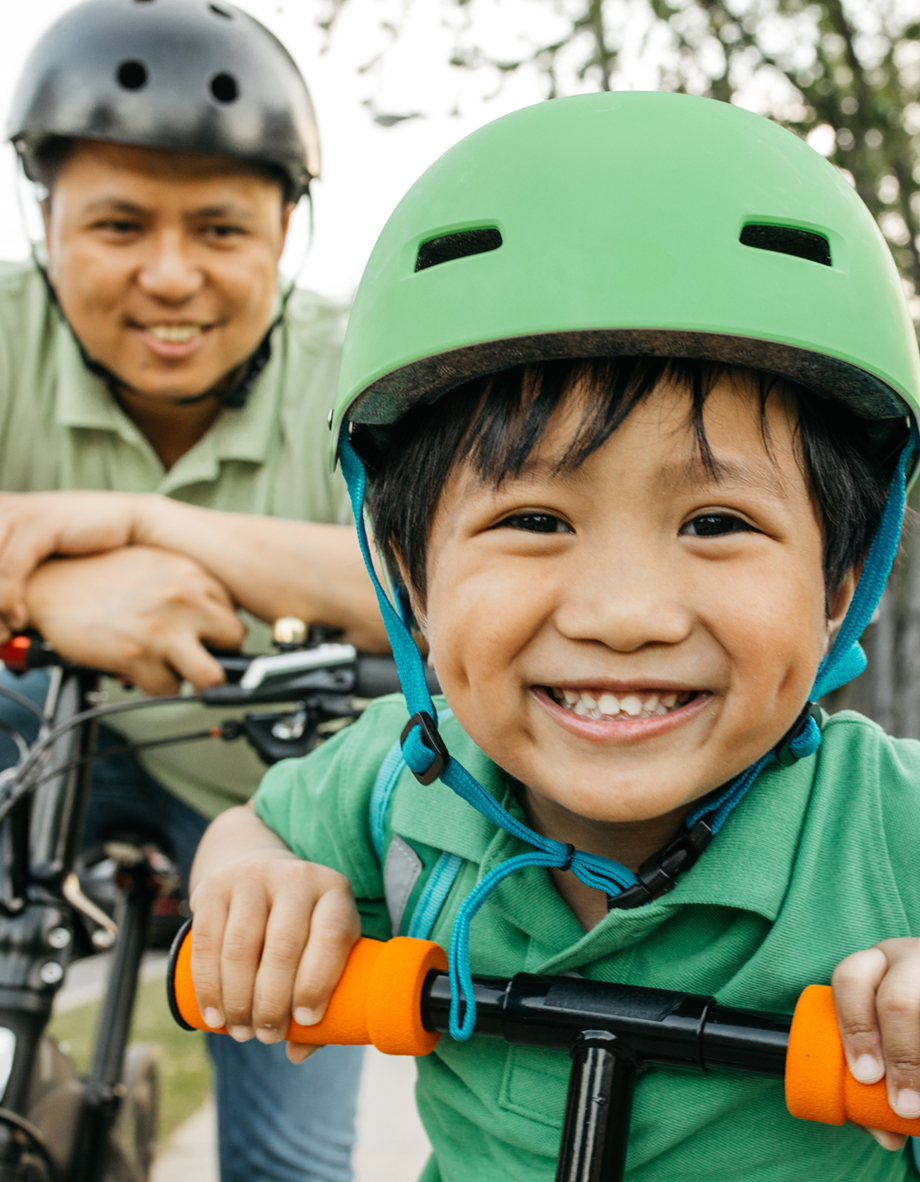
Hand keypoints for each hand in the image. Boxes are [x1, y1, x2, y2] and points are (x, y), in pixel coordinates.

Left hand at [0, 491, 143, 635]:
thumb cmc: (83, 546)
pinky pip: (9, 569)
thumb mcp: (32, 562)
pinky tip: (19, 618)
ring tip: (5, 633)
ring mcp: (14, 514)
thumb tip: (0, 613)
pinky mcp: (38, 523)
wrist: (129, 522)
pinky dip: (8, 601)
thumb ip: (9, 579)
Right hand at [25, 546, 245, 693]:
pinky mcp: (139, 656)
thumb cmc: (101, 574)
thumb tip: (217, 615)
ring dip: (198, 682)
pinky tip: (143, 672)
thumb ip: (189, 585)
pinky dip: (157, 688)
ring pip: (213, 676)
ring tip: (178, 673)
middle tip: (199, 658)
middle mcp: (185, 599)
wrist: (51, 582)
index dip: (221, 631)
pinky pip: (169, 691)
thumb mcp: (156, 563)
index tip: (211, 640)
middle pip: (235, 642)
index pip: (236, 613)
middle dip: (221, 656)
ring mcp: (164, 629)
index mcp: (193, 573)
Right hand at [189, 809, 359, 1064]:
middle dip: (272, 1002)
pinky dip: (208, 987)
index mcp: (334, 891)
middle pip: (283, 946)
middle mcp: (296, 877)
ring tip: (241, 1032)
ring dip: (238, 1000)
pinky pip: (206, 942)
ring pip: (241, 947)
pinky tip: (214, 1017)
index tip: (306, 1021)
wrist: (259, 870)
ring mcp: (253, 877)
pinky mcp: (215, 886)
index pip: (332, 935)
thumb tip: (298, 1053)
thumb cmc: (302, 925)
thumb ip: (323, 997)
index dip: (318, 982)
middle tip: (266, 1036)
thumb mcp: (324, 947)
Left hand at [832, 937, 919, 1150]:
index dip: (854, 1029)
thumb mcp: (882, 1036)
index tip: (865, 1076)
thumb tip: (886, 1136)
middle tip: (902, 1104)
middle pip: (897, 1000)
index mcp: (872, 966)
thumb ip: (873, 1083)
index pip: (850, 980)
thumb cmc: (900, 1028)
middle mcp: (907, 960)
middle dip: (899, 1056)